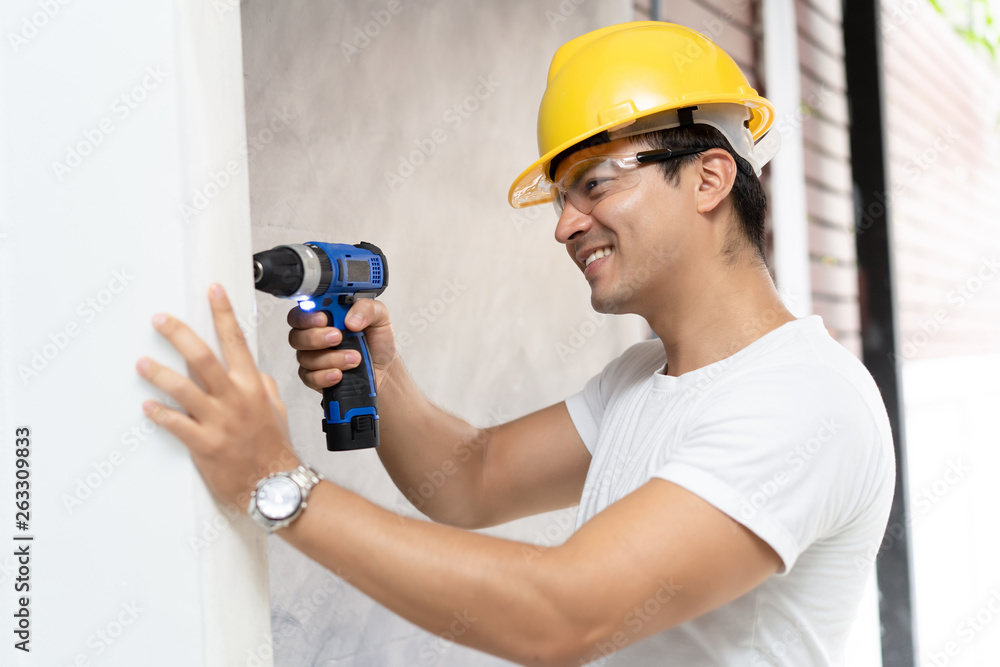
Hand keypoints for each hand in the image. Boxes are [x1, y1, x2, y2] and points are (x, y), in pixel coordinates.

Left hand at [136, 284, 300, 511]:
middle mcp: (234, 398)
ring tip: (142, 362)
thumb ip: (260, 384)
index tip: (212, 290)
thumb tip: (248, 368)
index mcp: (252, 385)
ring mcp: (218, 421)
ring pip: (183, 389)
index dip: (223, 312)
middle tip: (160, 319)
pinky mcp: (204, 444)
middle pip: (202, 357)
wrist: (273, 484)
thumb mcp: (275, 407)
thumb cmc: (273, 446)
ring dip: (159, 373)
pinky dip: (158, 413)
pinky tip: (147, 405)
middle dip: (178, 334)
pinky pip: (175, 424)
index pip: (236, 340)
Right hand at [287, 298, 397, 392]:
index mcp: (326, 315)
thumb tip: (351, 319)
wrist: (385, 369)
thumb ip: (368, 309)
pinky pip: (310, 377)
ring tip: (354, 358)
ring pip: (305, 357)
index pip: (303, 310)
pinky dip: (324, 376)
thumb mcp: (380, 318)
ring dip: (330, 358)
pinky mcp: (316, 377)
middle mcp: (315, 334)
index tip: (323, 318)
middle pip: (296, 335)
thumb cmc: (376, 341)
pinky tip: (339, 374)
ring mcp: (313, 357)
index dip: (307, 314)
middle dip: (315, 337)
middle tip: (338, 337)